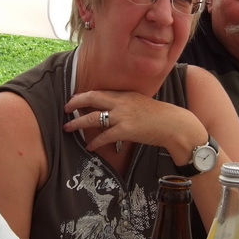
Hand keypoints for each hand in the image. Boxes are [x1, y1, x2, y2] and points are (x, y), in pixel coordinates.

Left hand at [63, 90, 205, 159]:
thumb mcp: (141, 104)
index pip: (99, 92)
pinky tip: (89, 146)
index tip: (74, 99)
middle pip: (92, 98)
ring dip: (78, 123)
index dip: (84, 95)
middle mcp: (121, 102)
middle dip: (75, 102)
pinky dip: (95, 142)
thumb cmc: (160, 117)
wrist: (174, 125)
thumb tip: (113, 112)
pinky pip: (104, 136)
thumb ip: (126, 105)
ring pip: (93, 118)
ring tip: (68, 128)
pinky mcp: (126, 130)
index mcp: (124, 95)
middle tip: (64, 109)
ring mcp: (123, 116)